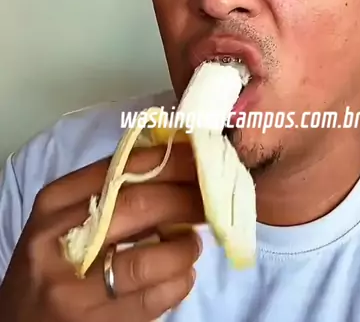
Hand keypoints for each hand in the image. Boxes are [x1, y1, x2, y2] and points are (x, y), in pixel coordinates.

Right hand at [0, 143, 203, 320]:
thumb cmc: (50, 263)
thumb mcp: (61, 220)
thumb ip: (106, 192)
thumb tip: (175, 164)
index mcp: (54, 204)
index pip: (121, 167)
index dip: (170, 160)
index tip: (201, 156)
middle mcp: (59, 243)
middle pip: (139, 206)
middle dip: (186, 199)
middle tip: (209, 199)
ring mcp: (74, 290)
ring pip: (147, 259)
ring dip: (184, 248)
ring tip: (193, 243)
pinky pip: (150, 302)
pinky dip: (177, 284)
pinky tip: (182, 275)